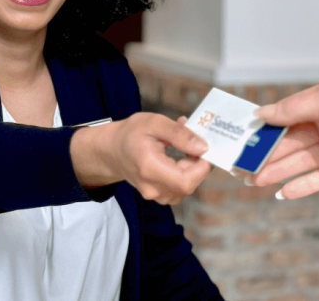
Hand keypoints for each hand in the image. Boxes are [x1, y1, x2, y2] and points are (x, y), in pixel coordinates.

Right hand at [72, 112, 211, 204]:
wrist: (112, 150)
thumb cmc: (131, 134)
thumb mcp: (154, 123)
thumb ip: (179, 134)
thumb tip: (203, 147)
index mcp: (149, 168)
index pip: (185, 182)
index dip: (202, 169)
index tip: (206, 149)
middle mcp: (151, 187)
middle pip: (188, 185)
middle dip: (198, 164)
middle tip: (194, 142)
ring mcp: (154, 194)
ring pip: (186, 187)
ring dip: (192, 169)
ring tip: (183, 148)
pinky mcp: (158, 195)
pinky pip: (179, 188)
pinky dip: (185, 174)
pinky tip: (178, 159)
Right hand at [248, 78, 318, 199]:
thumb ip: (291, 108)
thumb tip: (263, 112)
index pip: (287, 113)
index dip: (266, 127)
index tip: (245, 138)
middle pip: (292, 139)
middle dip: (268, 153)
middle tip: (245, 167)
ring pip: (302, 159)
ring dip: (279, 171)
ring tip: (257, 181)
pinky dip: (302, 184)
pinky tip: (284, 192)